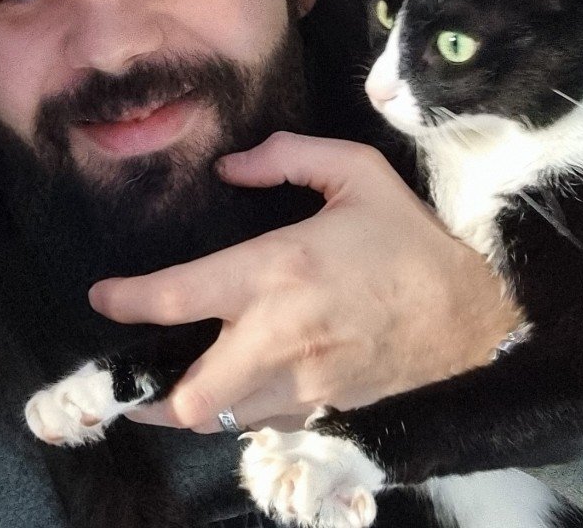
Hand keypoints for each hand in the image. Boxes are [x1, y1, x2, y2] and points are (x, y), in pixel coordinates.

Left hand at [88, 131, 521, 432]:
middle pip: (187, 396)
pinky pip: (260, 425)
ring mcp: (301, 386)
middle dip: (148, 392)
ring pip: (219, 420)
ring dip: (190, 404)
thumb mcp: (357, 173)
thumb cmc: (411, 240)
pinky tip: (236, 389)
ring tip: (174, 384)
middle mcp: (277, 338)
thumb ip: (286, 156)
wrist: (479, 315)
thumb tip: (229, 166)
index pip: (174, 298)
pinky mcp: (323, 412)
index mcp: (275, 271)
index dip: (125, 301)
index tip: (103, 297)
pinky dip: (238, 413)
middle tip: (131, 373)